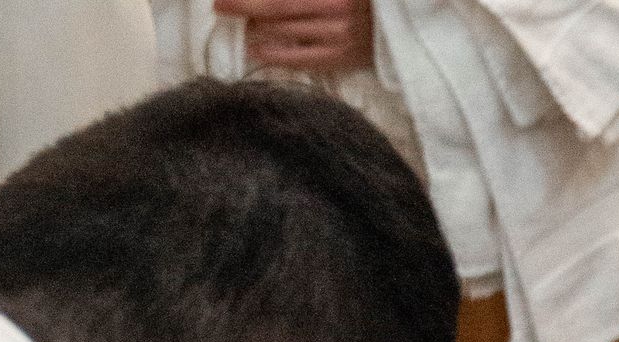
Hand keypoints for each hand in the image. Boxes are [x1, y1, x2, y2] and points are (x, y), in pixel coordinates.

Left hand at [218, 0, 374, 73]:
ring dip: (257, 27)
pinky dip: (275, 54)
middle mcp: (334, 9)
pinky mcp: (342, 59)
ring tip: (240, 25)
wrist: (397, 24)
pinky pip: (302, 59)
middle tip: (221, 6)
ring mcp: (338, 35)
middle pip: (279, 7)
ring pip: (287, 31)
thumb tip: (273, 2)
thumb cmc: (361, 1)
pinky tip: (256, 49)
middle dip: (246, 6)